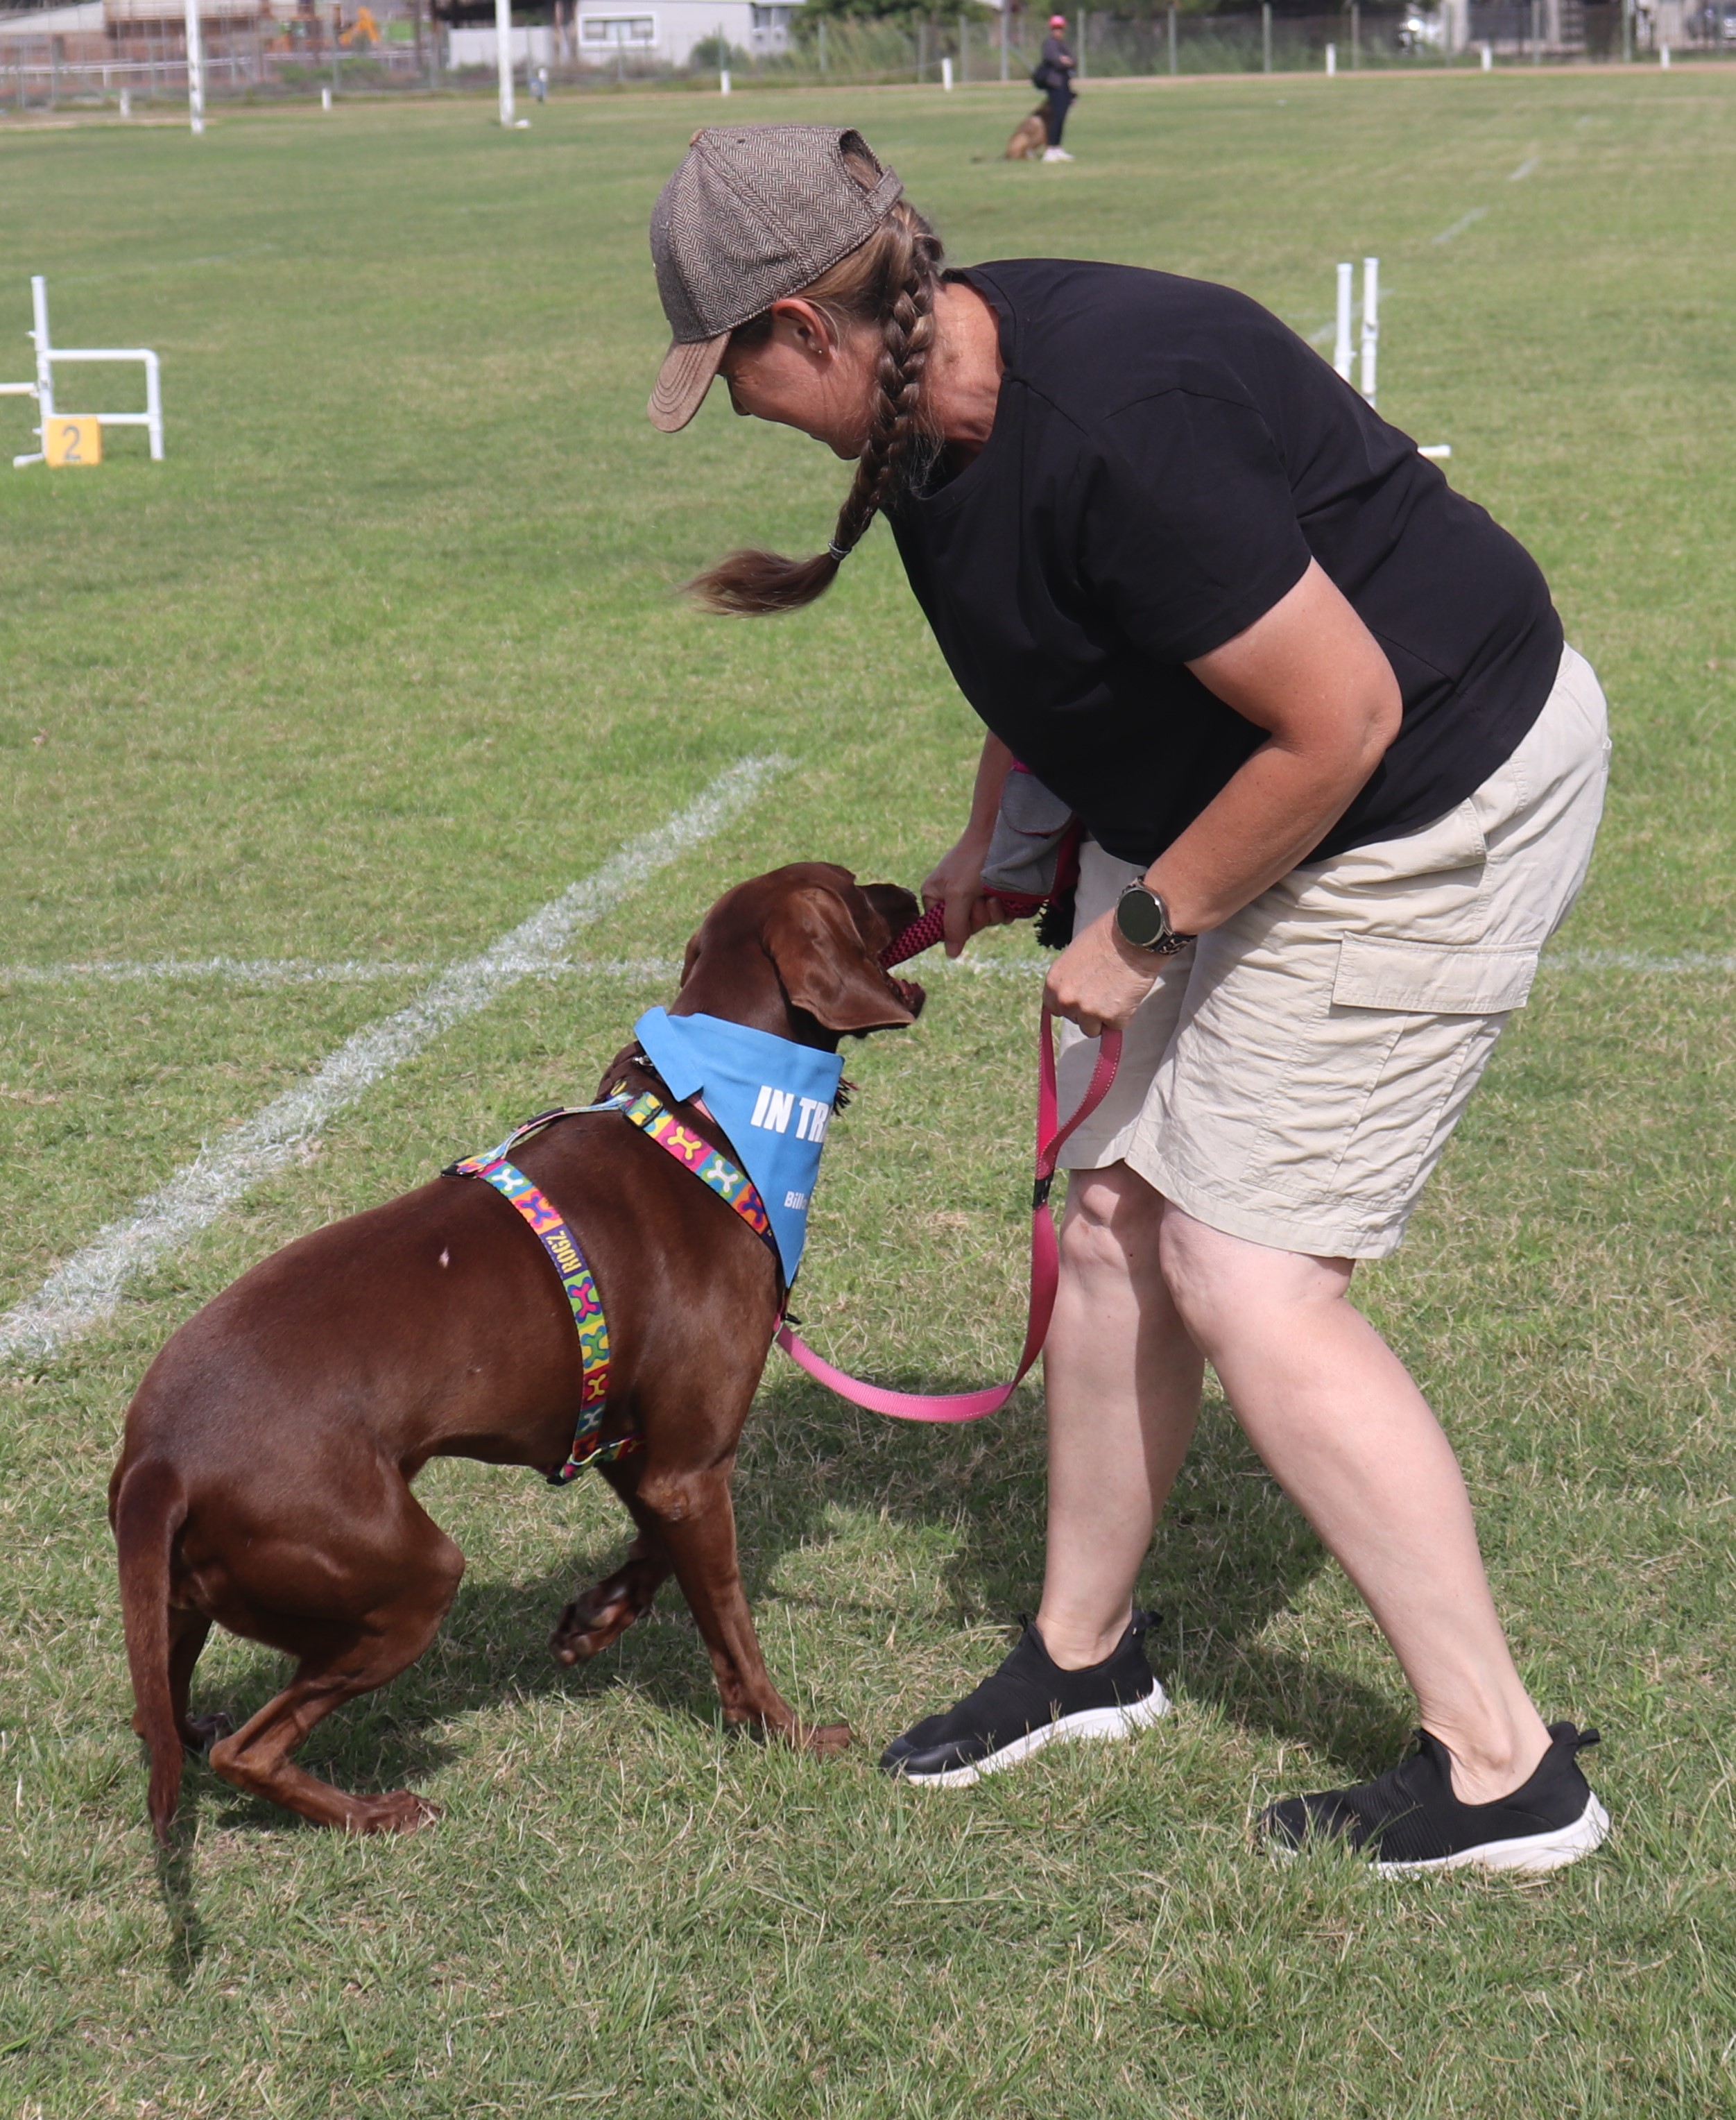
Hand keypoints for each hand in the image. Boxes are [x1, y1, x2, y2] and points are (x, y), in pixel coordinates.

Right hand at [921, 830, 1009, 958]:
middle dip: (978, 917)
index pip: (942, 930)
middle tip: (981, 898)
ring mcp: (976, 897)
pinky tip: (1005, 896)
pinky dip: (1006, 909)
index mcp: (935, 897)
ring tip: (993, 894)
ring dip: (993, 912)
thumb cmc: (972, 860)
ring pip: (987, 923)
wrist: (999, 833)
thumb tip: (950, 954)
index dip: (957, 928)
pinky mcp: (996, 895)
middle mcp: (954, 899)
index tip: (965, 914)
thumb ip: (953, 925)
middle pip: (967, 929)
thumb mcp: (957, 894)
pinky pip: (1002, 916)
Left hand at [1043, 910, 1161, 1036]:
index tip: (1083, 997)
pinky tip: (1128, 994)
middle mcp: (1067, 1000)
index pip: (1055, 1008)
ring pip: (1093, 1029)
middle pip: (1075, 1019)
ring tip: (1117, 993)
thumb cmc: (1107, 936)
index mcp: (1054, 984)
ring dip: (1104, 1016)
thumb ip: (1070, 978)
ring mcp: (1089, 1011)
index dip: (1071, 1004)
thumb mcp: (1075, 954)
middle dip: (1089, 1010)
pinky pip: (1117, 1026)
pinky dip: (1124, 1015)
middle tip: (1105, 989)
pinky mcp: (1113, 1018)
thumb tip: (1075, 990)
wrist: (1134, 936)